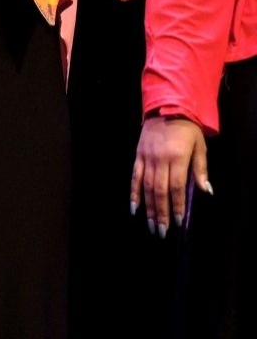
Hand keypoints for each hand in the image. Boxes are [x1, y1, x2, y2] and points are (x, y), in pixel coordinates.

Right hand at [129, 116, 209, 235]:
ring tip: (151, 225)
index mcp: (177, 157)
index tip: (178, 222)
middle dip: (161, 213)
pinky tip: (134, 207)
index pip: (177, 187)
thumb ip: (200, 169)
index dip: (177, 206)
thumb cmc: (187, 129)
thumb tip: (205, 191)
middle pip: (160, 190)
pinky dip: (133, 193)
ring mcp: (147, 157)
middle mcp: (160, 159)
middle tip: (161, 231)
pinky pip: (135, 176)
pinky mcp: (138, 155)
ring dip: (148, 207)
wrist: (166, 107)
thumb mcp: (200, 146)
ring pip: (147, 186)